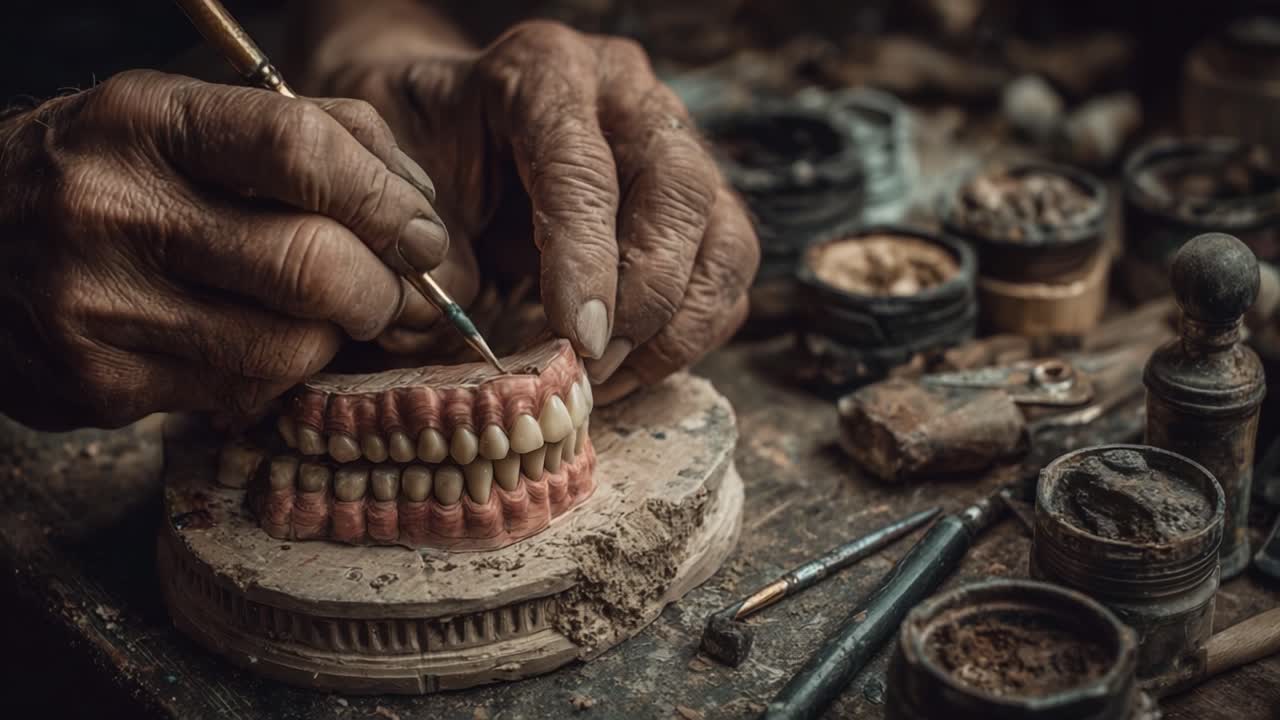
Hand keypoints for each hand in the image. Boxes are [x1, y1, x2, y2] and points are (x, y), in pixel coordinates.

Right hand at [0, 70, 448, 428]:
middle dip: (384, 289)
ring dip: (334, 339)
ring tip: (323, 316)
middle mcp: (114, 210)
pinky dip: (278, 375)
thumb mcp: (187, 122)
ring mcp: (101, 306)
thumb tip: (418, 205)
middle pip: (311, 265)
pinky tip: (254, 344)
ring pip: (289, 348)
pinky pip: (243, 395)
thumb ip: (310, 137)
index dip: (387, 199)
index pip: (301, 151)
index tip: (421, 231)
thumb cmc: (109, 175)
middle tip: (396, 291)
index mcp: (146, 121)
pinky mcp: (100, 384)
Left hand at [309, 19, 759, 401]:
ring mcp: (679, 146)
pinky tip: (633, 367)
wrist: (451, 129)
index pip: (583, 165)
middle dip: (643, 295)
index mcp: (548, 68)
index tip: (574, 336)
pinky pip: (731, 274)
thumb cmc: (424, 151)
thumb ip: (427, 235)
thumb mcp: (397, 175)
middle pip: (677, 192)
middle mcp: (630, 95)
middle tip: (591, 362)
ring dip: (678, 325)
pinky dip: (694, 333)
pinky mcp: (704, 203)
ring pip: (726, 238)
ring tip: (610, 375)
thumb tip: (472, 320)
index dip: (585, 258)